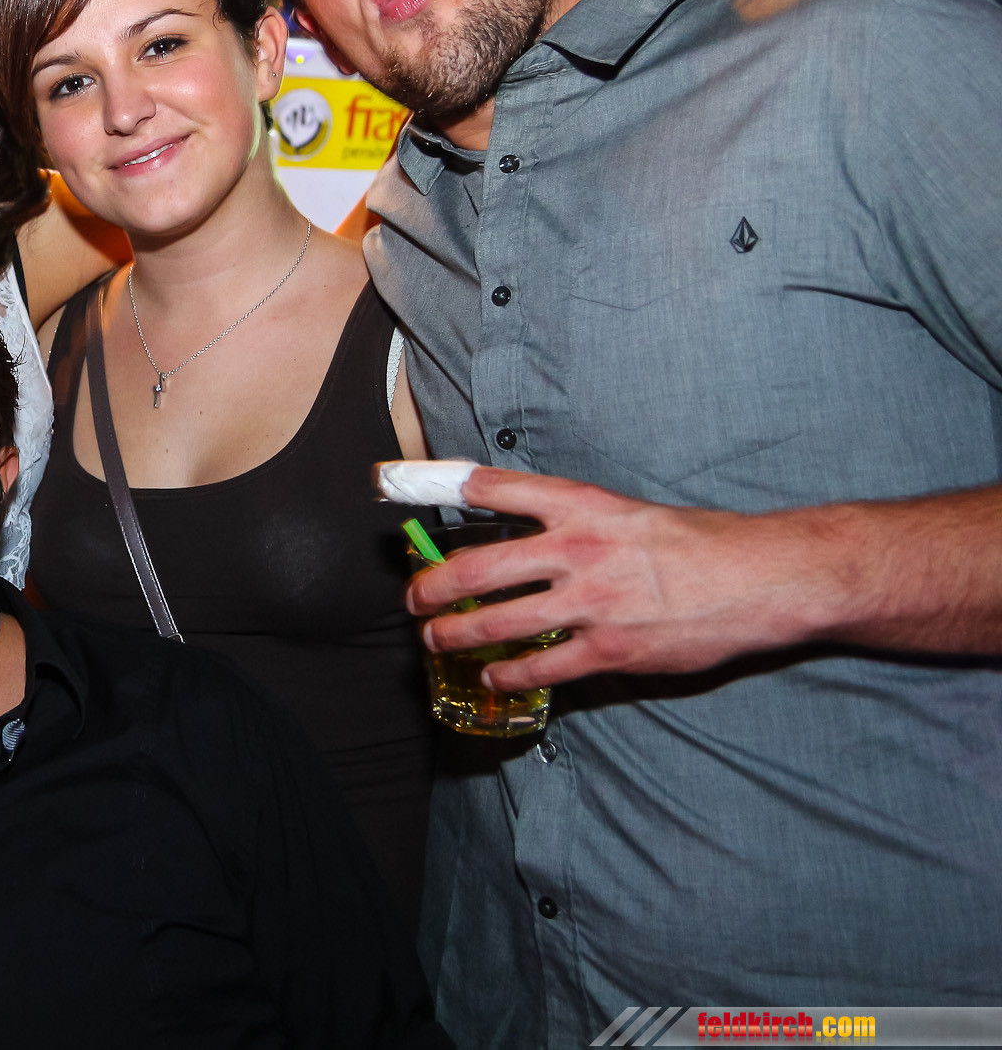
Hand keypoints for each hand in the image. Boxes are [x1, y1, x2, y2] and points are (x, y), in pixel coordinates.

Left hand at [406, 468, 838, 689]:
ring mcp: (592, 602)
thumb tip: (526, 537)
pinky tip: (492, 677)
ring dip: (456, 634)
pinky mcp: (611, 649)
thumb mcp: (629, 513)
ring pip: (499, 623)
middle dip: (433, 586)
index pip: (496, 488)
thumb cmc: (699, 543)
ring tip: (436, 639)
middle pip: (479, 566)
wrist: (762, 578)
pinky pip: (541, 668)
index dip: (443, 487)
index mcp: (583, 504)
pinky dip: (507, 675)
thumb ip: (577, 523)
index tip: (402, 487)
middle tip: (414, 598)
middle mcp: (579, 548)